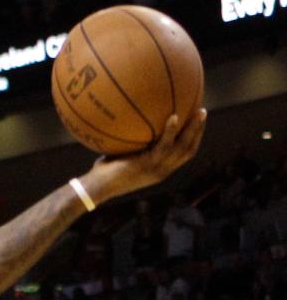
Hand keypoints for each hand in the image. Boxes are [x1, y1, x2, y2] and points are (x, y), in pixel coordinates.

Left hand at [84, 109, 206, 203]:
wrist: (97, 188)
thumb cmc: (105, 172)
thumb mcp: (123, 155)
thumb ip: (133, 141)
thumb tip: (131, 119)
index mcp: (160, 169)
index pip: (184, 154)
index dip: (193, 137)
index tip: (196, 120)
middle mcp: (162, 171)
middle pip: (189, 150)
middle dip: (199, 130)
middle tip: (203, 111)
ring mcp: (156, 169)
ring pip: (183, 148)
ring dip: (193, 129)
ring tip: (199, 111)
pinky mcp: (147, 166)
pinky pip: (164, 146)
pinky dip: (170, 132)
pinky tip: (173, 117)